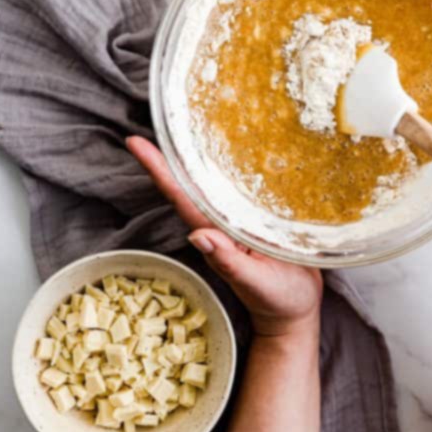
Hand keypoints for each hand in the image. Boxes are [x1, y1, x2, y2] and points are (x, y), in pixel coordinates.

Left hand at [126, 137, 322, 338]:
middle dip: (172, 151)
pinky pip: (241, 186)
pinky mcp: (259, 218)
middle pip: (192, 181)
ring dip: (200, 154)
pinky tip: (238, 145)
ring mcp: (239, 220)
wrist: (296, 313)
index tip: (134, 142)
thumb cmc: (277, 301)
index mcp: (217, 234)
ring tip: (189, 122)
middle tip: (160, 118)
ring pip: (214, 181)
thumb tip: (197, 236)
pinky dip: (234, 165)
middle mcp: (222, 222)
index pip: (181, 196)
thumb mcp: (256, 283)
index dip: (159, 169)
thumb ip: (229, 262)